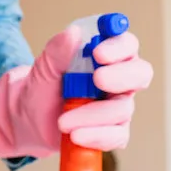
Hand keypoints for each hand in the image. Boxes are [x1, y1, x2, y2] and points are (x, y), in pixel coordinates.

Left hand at [0, 23, 152, 158]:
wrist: (30, 120)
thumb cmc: (44, 88)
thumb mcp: (45, 68)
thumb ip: (58, 50)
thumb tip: (72, 33)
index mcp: (108, 56)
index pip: (127, 45)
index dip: (118, 47)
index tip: (98, 53)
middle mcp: (120, 80)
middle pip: (140, 74)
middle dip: (121, 76)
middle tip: (98, 79)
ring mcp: (118, 107)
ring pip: (123, 109)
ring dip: (92, 115)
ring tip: (62, 122)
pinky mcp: (112, 132)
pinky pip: (116, 136)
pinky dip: (96, 136)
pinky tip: (76, 136)